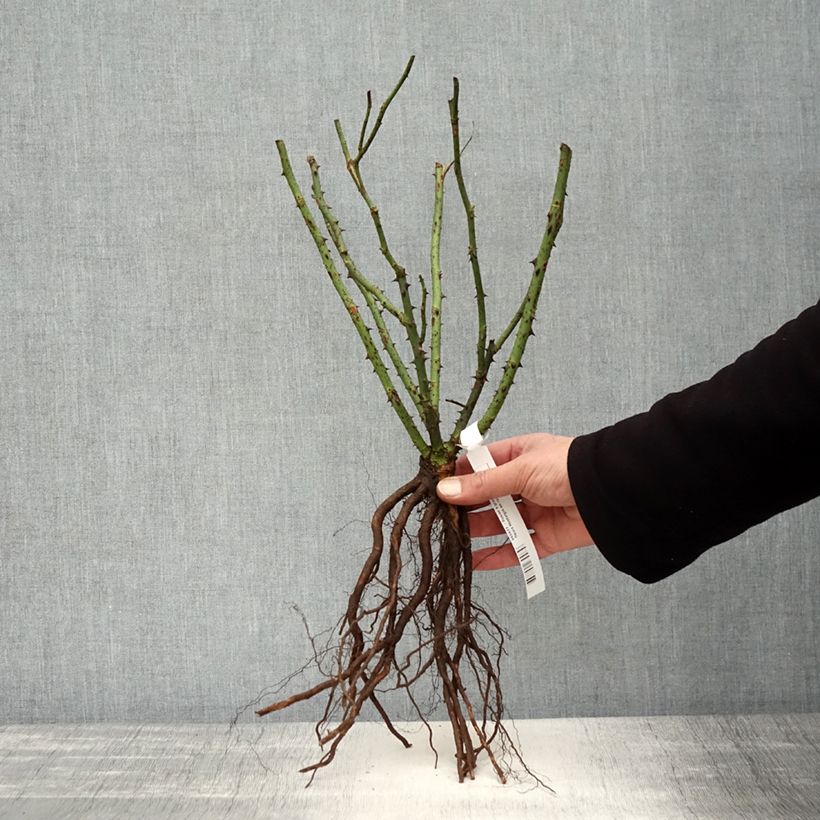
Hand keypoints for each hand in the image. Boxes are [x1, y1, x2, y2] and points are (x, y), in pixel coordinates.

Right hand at [436, 433, 592, 570]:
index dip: (458, 476)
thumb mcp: (519, 470)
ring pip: (500, 524)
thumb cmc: (566, 468)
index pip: (481, 465)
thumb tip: (444, 490)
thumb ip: (482, 485)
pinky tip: (474, 563)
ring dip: (477, 533)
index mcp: (519, 455)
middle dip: (465, 507)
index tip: (434, 488)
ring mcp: (537, 511)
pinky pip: (519, 550)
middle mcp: (526, 483)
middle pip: (488, 497)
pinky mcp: (548, 538)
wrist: (611, 492)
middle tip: (439, 519)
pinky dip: (498, 557)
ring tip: (451, 541)